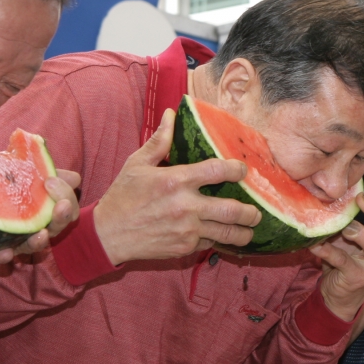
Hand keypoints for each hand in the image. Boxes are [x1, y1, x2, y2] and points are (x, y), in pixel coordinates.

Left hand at [0, 169, 81, 264]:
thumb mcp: (22, 169)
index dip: (66, 197)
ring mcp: (15, 239)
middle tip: (62, 205)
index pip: (65, 209)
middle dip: (62, 218)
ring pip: (33, 246)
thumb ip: (45, 171)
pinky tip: (5, 252)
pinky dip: (4, 255)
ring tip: (42, 234)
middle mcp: (33, 227)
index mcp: (44, 209)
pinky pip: (0, 256)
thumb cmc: (0, 178)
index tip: (52, 181)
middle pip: (56, 229)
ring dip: (39, 242)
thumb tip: (75, 178)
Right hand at [94, 109, 262, 264]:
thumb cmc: (122, 196)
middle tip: (256, 210)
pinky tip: (225, 237)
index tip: (242, 170)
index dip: (237, 170)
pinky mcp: (184, 247)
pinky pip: (211, 244)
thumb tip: (170, 115)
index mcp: (176, 180)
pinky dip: (220, 241)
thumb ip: (159, 141)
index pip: (219, 171)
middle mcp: (186, 206)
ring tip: (250, 228)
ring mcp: (187, 230)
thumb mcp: (137, 164)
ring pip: (227, 233)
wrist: (108, 234)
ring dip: (244, 232)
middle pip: (232, 209)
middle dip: (250, 211)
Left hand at [313, 190, 363, 320]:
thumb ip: (352, 219)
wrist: (340, 297)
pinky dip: (328, 251)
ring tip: (345, 228)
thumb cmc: (347, 261)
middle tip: (360, 198)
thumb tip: (344, 193)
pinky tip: (315, 244)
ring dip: (360, 233)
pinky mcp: (357, 278)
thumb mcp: (351, 238)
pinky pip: (343, 261)